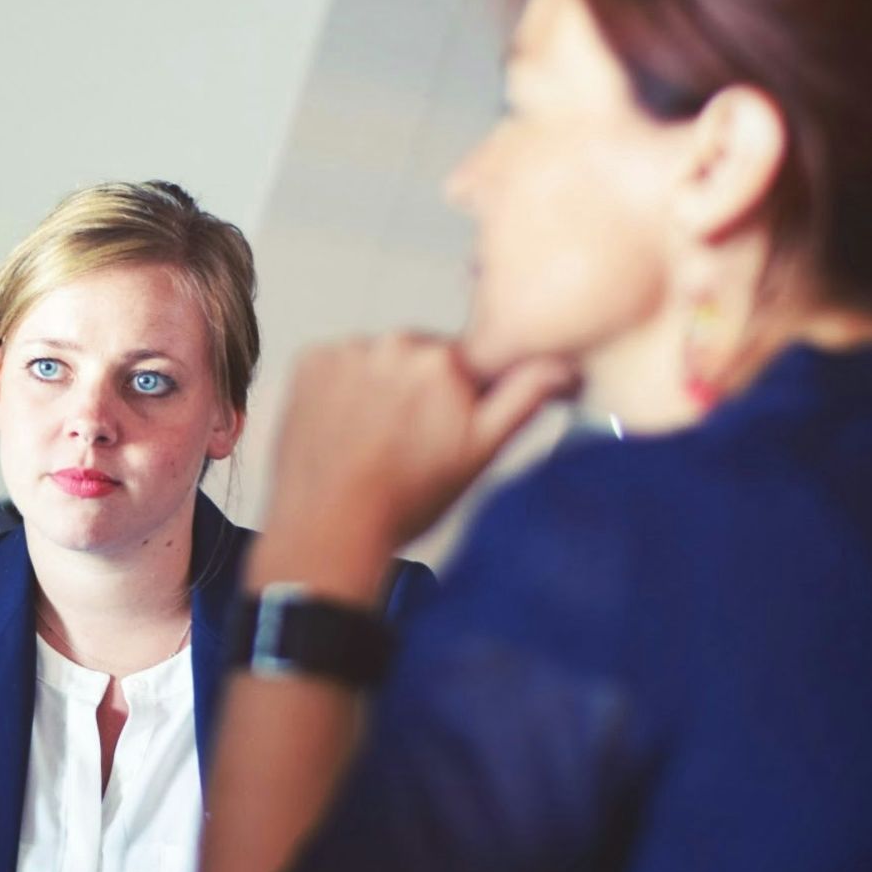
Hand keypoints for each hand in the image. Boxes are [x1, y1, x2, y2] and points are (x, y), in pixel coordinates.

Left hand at [261, 332, 573, 582]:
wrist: (329, 527)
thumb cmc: (404, 500)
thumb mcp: (480, 453)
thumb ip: (524, 398)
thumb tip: (562, 365)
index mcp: (444, 360)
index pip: (466, 362)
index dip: (459, 396)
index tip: (444, 426)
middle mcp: (394, 343)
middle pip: (420, 357)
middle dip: (419, 390)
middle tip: (407, 442)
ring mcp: (346, 351)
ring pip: (378, 360)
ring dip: (379, 387)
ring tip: (372, 440)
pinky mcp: (309, 361)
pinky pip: (337, 364)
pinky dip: (340, 388)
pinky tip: (344, 428)